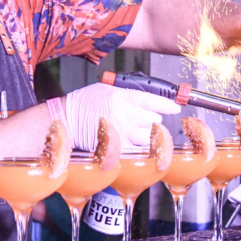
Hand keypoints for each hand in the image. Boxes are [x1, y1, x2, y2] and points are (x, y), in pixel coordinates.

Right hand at [64, 83, 180, 151]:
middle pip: (154, 121)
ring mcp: (122, 131)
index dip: (167, 105)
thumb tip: (145, 103)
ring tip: (137, 134)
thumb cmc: (82, 104)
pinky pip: (137, 150)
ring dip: (147, 136)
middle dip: (153, 122)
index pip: (153, 101)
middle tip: (144, 122)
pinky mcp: (117, 147)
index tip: (175, 108)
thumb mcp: (106, 90)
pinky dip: (138, 149)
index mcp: (123, 97)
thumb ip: (126, 96)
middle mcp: (125, 114)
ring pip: (149, 137)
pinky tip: (133, 145)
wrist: (65, 119)